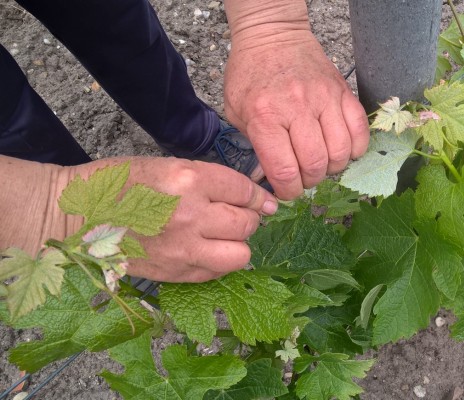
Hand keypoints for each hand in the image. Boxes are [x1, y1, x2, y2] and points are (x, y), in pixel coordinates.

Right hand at [74, 158, 277, 282]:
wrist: (75, 215)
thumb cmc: (118, 183)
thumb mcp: (166, 165)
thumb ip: (208, 180)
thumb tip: (250, 195)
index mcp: (189, 180)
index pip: (243, 190)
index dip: (257, 195)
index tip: (262, 200)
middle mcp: (192, 215)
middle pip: (247, 222)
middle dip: (250, 218)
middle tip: (238, 215)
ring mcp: (184, 247)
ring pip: (241, 253)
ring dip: (239, 244)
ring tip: (225, 236)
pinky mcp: (176, 272)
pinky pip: (218, 272)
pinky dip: (221, 262)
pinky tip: (207, 250)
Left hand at [224, 28, 368, 199]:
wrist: (273, 35)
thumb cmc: (250, 74)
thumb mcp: (236, 111)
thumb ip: (254, 146)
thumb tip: (271, 179)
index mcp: (265, 115)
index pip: (284, 169)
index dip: (287, 190)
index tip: (286, 190)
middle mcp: (297, 108)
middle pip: (315, 164)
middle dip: (309, 181)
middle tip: (302, 176)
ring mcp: (324, 99)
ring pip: (340, 152)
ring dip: (331, 167)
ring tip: (321, 162)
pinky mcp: (343, 92)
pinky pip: (360, 131)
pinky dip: (354, 149)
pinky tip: (341, 149)